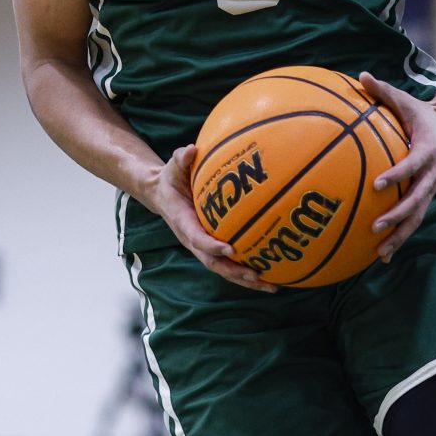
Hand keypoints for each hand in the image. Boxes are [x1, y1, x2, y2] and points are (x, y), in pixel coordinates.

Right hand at [150, 144, 275, 291]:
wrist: (163, 195)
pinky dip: (248, 274)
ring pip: (224, 270)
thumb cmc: (171, 180)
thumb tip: (191, 149)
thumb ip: (181, 159)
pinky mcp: (213, 248)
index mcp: (183, 223)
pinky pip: (230, 264)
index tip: (231, 249)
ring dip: (246, 280)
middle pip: (214, 264)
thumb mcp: (173, 167)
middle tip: (257, 275)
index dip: (213, 246)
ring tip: (272, 286)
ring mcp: (203, 247)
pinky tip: (271, 277)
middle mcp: (193, 240)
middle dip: (235, 272)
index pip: (198, 239)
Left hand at [358, 72, 435, 262]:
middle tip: (376, 226)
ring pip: (417, 216)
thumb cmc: (421, 113)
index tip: (378, 184)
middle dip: (398, 215)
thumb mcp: (404, 99)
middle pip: (417, 200)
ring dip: (400, 234)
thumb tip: (361, 75)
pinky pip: (413, 219)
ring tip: (380, 253)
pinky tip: (381, 254)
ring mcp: (430, 187)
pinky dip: (399, 236)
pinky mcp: (425, 195)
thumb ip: (383, 90)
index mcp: (427, 149)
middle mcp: (431, 173)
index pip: (412, 165)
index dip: (397, 175)